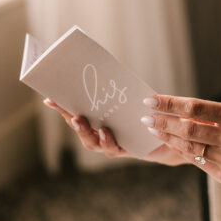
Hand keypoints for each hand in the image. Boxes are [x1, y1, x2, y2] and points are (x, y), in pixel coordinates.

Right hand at [42, 99, 184, 164]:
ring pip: (92, 142)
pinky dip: (108, 140)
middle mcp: (100, 134)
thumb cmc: (148, 114)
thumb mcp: (132, 98)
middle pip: (80, 128)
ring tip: (82, 120)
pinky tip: (106, 131)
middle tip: (65, 108)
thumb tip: (105, 69)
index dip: (61, 107)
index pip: (76, 112)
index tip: (49, 98)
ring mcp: (112, 144)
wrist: (171, 135)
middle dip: (70, 119)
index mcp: (98, 119)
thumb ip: (118, 90)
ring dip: (85, 132)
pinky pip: (113, 148)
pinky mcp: (126, 151)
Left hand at [140, 95, 220, 190]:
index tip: (151, 100)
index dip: (170, 104)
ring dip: (168, 137)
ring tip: (153, 130)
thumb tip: (181, 113)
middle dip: (163, 122)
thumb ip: (214, 117)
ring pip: (189, 146)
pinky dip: (181, 151)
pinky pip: (196, 161)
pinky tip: (170, 144)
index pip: (195, 107)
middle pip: (188, 127)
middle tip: (145, 117)